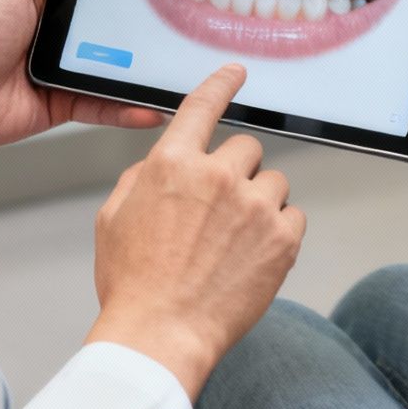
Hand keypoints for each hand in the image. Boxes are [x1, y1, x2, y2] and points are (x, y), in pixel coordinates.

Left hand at [0, 0, 161, 174]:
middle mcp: (54, 28)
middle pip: (108, 20)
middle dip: (138, 19)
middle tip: (178, 11)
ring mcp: (61, 65)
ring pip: (113, 64)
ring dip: (139, 67)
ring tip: (175, 64)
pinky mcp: (63, 99)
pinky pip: (102, 103)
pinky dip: (126, 108)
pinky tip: (149, 106)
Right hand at [86, 65, 305, 399]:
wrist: (161, 335)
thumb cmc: (134, 285)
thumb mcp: (113, 220)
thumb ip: (141, 179)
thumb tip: (161, 166)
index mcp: (172, 165)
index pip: (202, 106)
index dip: (221, 84)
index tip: (236, 73)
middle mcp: (216, 177)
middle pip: (246, 147)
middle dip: (235, 172)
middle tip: (219, 210)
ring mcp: (253, 207)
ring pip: (273, 181)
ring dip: (259, 202)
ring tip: (234, 241)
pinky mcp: (282, 239)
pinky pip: (294, 214)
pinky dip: (278, 231)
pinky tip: (252, 255)